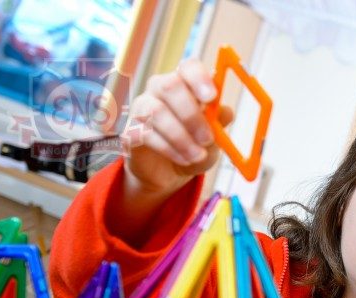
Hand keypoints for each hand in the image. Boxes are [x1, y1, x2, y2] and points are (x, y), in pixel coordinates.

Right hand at [121, 59, 233, 197]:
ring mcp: (142, 108)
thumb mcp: (214, 136)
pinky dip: (170, 149)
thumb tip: (225, 111)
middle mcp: (160, 89)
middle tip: (207, 139)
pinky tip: (184, 159)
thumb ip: (218, 122)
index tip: (211, 97)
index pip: (188, 67)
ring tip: (198, 156)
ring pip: (156, 112)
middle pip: (169, 85)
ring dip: (182, 137)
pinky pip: (146, 134)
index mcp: (185, 84)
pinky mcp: (130, 130)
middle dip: (191, 114)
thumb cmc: (194, 145)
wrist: (169, 172)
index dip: (199, 78)